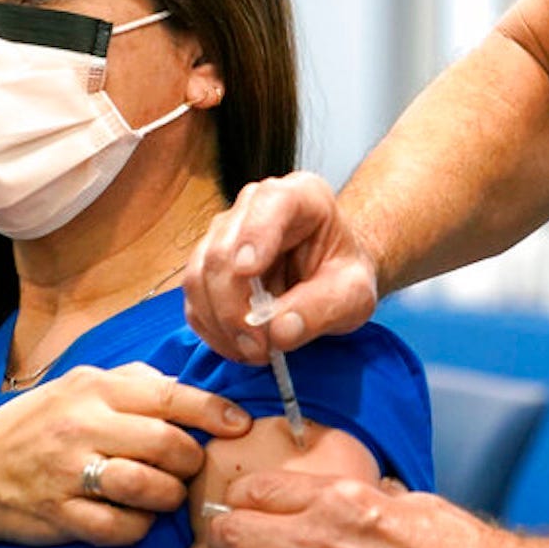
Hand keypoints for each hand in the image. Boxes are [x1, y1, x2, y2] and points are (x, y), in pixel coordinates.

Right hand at [0, 361, 250, 547]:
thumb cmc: (38, 424)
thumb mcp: (79, 385)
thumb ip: (132, 382)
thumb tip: (185, 386)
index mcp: (94, 389)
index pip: (169, 396)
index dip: (213, 412)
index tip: (239, 425)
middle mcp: (82, 426)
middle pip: (166, 446)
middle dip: (191, 461)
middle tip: (190, 467)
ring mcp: (69, 473)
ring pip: (148, 489)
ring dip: (169, 497)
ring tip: (166, 494)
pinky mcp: (60, 516)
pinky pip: (120, 529)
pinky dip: (138, 528)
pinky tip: (135, 518)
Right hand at [184, 172, 380, 362]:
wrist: (330, 279)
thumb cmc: (343, 276)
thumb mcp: (354, 295)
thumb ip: (323, 308)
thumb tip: (279, 331)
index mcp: (301, 196)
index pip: (271, 203)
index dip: (254, 235)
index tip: (248, 271)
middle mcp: (254, 206)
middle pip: (222, 250)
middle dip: (234, 306)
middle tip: (259, 347)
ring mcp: (225, 233)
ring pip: (199, 276)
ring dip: (221, 323)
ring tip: (254, 351)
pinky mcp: (207, 266)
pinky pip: (194, 299)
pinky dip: (212, 329)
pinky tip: (239, 345)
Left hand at [201, 469, 517, 547]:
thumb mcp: (408, 499)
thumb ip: (372, 495)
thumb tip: (369, 491)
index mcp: (336, 499)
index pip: (258, 489)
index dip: (242, 498)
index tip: (242, 506)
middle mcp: (312, 538)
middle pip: (231, 530)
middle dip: (222, 535)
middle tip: (226, 543)